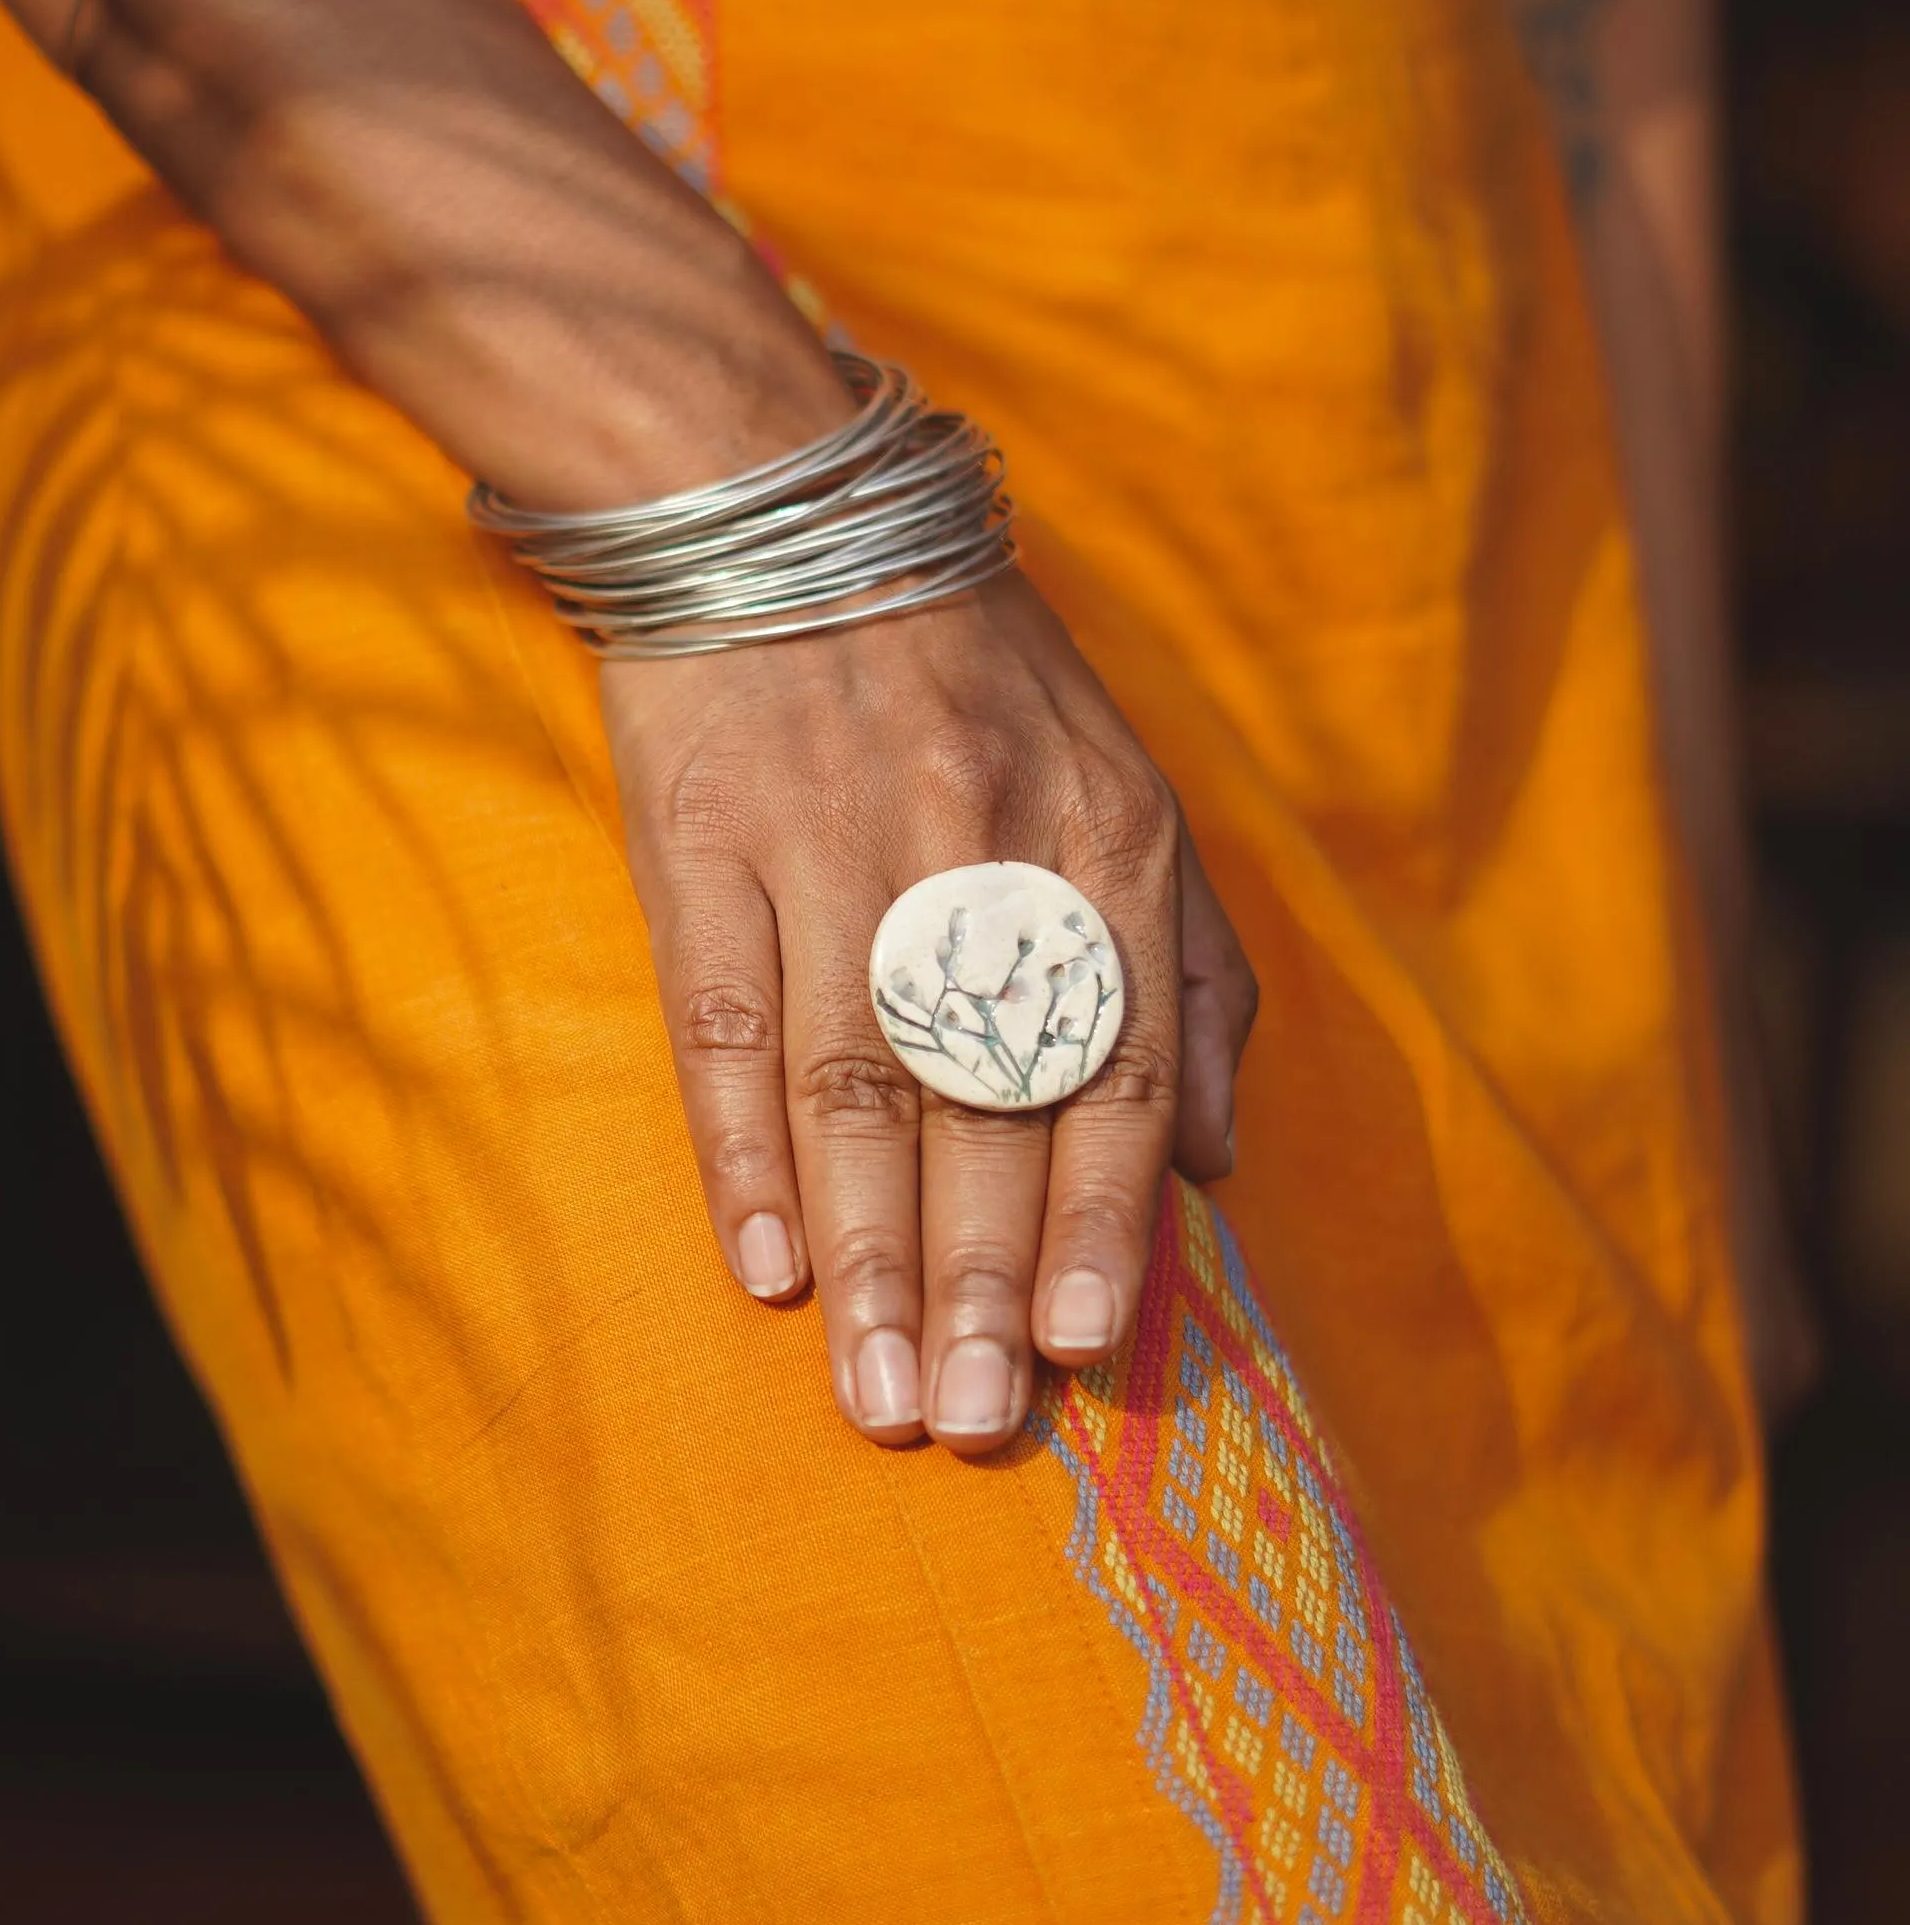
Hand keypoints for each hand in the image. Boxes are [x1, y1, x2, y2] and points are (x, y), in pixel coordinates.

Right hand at [604, 574, 1257, 1453]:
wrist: (782, 506)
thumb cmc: (977, 678)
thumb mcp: (1130, 789)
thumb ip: (1194, 975)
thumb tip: (1221, 1165)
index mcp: (1102, 840)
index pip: (1117, 1061)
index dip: (1106, 1217)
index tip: (1091, 1352)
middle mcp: (978, 847)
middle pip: (987, 1098)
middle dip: (987, 1275)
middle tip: (975, 1419)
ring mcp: (832, 845)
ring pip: (860, 1085)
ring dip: (871, 1254)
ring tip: (880, 1392)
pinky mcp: (703, 841)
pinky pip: (729, 1023)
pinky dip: (746, 1154)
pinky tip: (763, 1267)